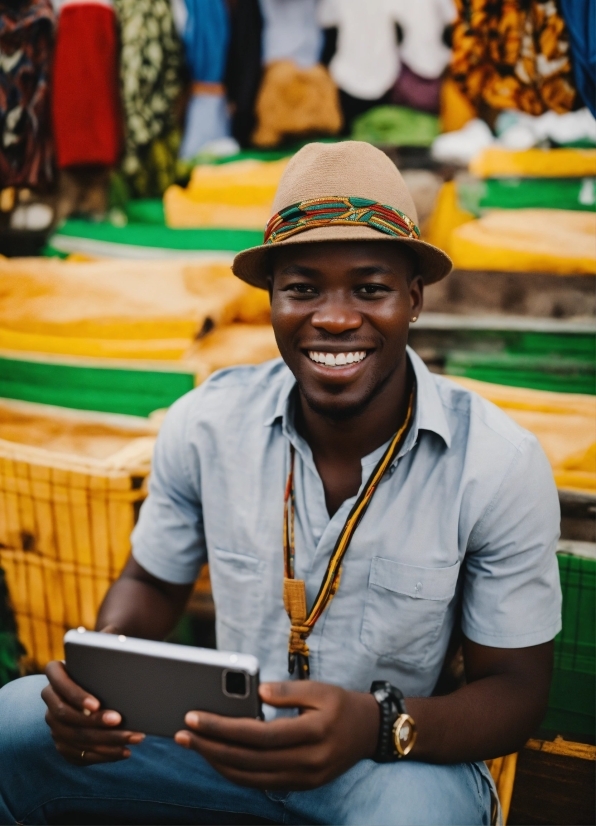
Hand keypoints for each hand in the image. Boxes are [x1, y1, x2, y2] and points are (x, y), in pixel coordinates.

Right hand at [42, 627, 144, 764]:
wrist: (106, 674)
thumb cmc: (108, 655)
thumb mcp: (108, 640)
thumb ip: (108, 637)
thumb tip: (114, 638)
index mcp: (55, 672)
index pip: (59, 684)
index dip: (76, 696)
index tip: (98, 703)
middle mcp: (49, 699)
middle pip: (66, 716)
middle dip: (94, 722)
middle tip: (120, 721)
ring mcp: (54, 724)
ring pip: (74, 738)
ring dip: (104, 741)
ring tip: (132, 738)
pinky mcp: (64, 743)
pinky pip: (78, 755)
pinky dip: (102, 756)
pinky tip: (123, 752)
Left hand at [174, 681, 378, 789]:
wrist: (369, 733)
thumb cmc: (341, 704)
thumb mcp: (320, 689)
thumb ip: (288, 691)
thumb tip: (257, 692)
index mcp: (314, 733)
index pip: (259, 735)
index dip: (223, 727)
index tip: (194, 717)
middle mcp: (308, 763)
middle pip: (249, 760)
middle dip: (211, 747)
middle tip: (182, 734)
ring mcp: (304, 779)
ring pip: (250, 778)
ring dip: (217, 763)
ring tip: (193, 745)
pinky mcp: (300, 786)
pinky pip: (259, 784)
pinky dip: (234, 773)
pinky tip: (217, 757)